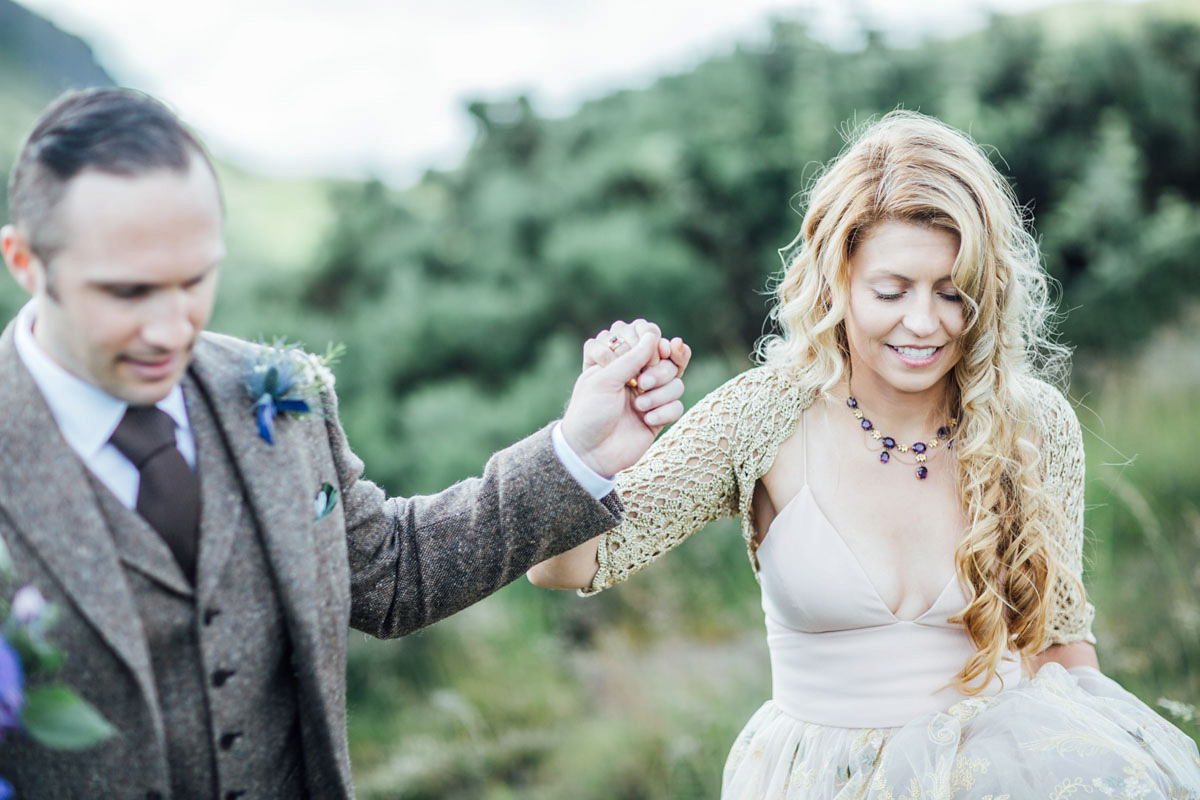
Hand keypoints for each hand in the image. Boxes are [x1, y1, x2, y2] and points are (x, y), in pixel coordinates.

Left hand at [561, 319, 691, 476]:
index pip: (651, 342)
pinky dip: (664, 412)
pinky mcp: (659, 417)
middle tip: (641, 383)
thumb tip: (652, 335)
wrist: (588, 452)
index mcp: (622, 363)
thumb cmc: (589, 413)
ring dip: (660, 394)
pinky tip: (646, 420)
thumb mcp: (604, 379)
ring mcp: (650, 397)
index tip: (652, 354)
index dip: (656, 346)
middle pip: (669, 361)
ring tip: (638, 406)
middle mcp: (638, 377)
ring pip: (677, 383)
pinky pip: (677, 406)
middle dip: (660, 372)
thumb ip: (631, 357)